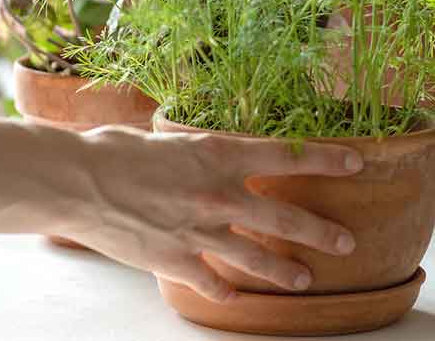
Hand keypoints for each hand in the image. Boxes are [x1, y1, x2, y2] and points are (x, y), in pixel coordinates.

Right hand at [0, 118, 360, 301]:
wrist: (77, 183)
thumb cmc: (112, 150)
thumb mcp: (165, 138)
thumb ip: (196, 151)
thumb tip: (208, 151)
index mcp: (219, 154)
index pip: (288, 155)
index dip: (327, 158)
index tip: (358, 162)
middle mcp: (220, 195)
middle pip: (286, 218)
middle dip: (322, 232)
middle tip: (347, 242)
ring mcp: (201, 233)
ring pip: (258, 258)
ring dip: (286, 271)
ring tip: (306, 280)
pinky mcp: (177, 262)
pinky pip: (213, 283)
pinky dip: (227, 291)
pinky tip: (237, 297)